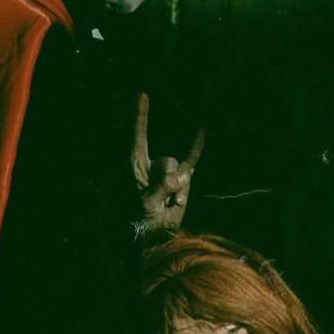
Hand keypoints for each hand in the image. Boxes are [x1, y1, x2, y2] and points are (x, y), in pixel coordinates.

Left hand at [130, 93, 204, 231]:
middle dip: (169, 180)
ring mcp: (165, 172)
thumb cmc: (139, 221)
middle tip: (161, 202)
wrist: (152, 238)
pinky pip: (190, 162)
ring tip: (170, 206)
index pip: (137, 135)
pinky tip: (200, 132)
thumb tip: (185, 175)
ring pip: (180, 170)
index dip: (140, 115)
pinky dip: (195, 149)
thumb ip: (163, 187)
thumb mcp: (146, 204)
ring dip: (179, 191)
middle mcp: (149, 165)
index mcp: (133, 166)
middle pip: (167, 161)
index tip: (142, 95)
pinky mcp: (179, 181)